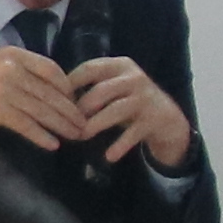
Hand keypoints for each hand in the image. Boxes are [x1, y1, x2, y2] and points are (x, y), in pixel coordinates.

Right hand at [0, 47, 88, 152]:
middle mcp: (9, 68)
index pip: (52, 70)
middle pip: (50, 92)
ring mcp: (2, 87)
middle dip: (70, 111)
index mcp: (12, 55)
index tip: (77, 104)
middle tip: (85, 126)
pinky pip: (25, 123)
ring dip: (61, 125)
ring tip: (75, 137)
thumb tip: (59, 91)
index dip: (68, 89)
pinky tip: (52, 145)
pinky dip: (41, 135)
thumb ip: (24, 74)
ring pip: (41, 109)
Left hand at [64, 56, 194, 172]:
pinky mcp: (154, 119)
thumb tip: (56, 98)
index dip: (70, 83)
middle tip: (67, 124)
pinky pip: (133, 133)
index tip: (55, 99)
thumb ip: (92, 88)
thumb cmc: (131, 102)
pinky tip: (109, 157)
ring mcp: (145, 98)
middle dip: (81, 109)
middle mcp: (134, 78)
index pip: (89, 68)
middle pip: (101, 91)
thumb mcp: (114, 88)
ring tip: (81, 137)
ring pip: (115, 110)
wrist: (167, 119)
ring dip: (95, 124)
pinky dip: (120, 145)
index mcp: (120, 65)